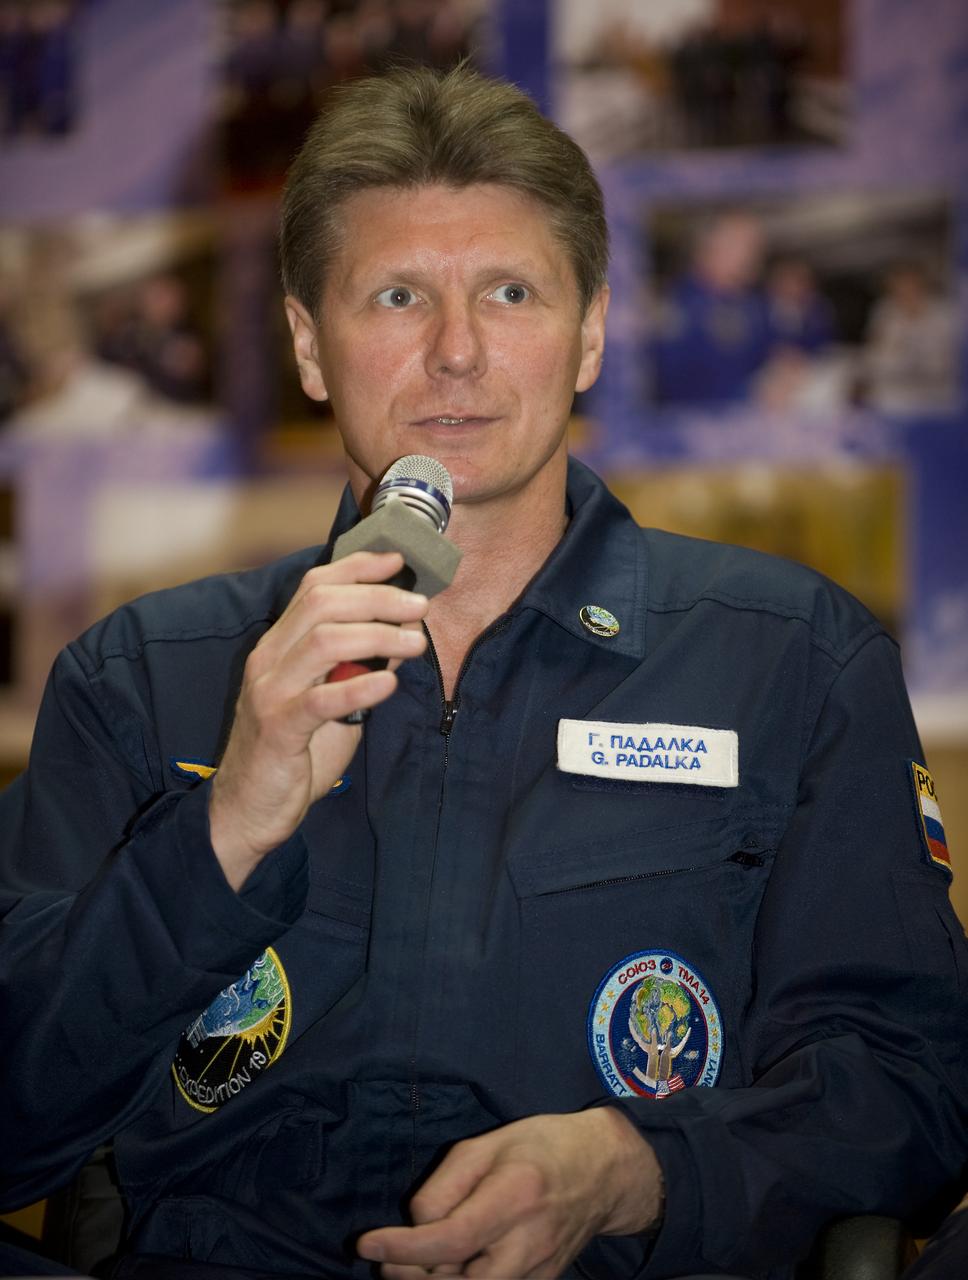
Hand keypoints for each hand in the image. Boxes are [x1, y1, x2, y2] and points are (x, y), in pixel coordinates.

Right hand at [209, 551, 427, 888]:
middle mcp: (269, 660)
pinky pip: (319, 700)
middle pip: (322, 604)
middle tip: (419, 606)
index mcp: (279, 646)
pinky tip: (388, 685)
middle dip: (377, 597)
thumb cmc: (294, 753)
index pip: (314, 586)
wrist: (247, 810)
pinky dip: (358, 687)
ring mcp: (270, 692)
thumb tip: (401, 633)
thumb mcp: (330, 701)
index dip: (358, 567)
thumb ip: (357, 667)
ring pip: (322, 641)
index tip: (398, 561)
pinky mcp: (277, 730)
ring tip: (414, 644)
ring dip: (377, 635)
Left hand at [356, 1109, 662, 1278]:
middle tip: (384, 1262)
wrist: (605, 1171)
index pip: (449, 1239)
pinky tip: (443, 1271)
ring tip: (409, 1268)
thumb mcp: (489, 1143)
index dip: (402, 1248)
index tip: (365, 1243)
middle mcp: (528, 1242)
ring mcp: (539, 1271)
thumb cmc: (541, 1146)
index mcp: (514, 1196)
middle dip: (412, 1277)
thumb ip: (448, 1183)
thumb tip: (418, 1222)